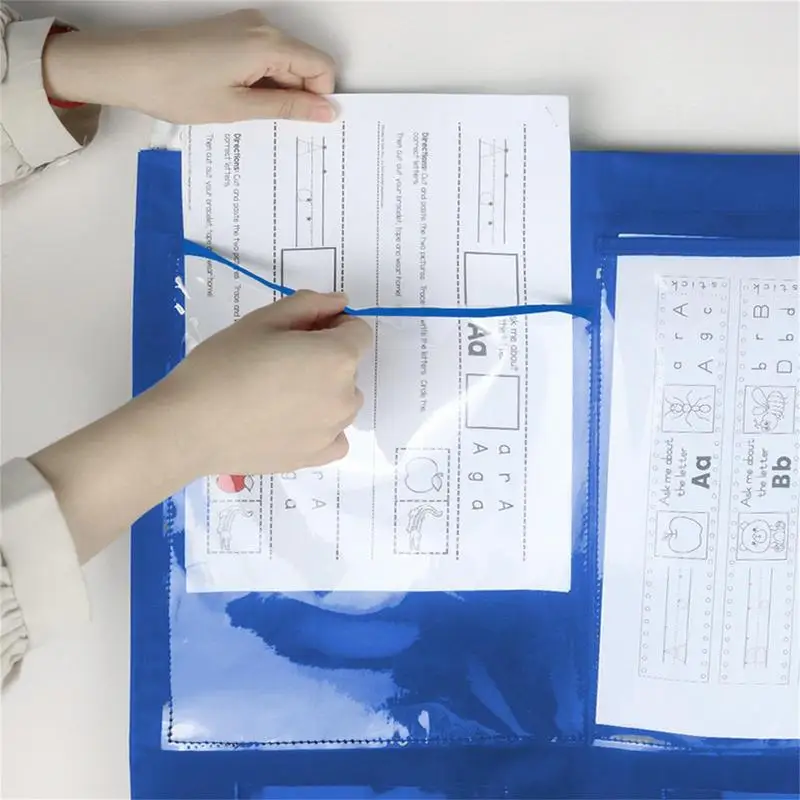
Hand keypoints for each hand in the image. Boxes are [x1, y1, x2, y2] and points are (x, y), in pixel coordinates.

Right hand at [29, 292, 370, 562]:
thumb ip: (309, 305)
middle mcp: (346, 396)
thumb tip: (340, 302)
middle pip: (348, 368)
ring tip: (276, 396)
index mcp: (338, 358)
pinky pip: (335, 437)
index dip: (333, 326)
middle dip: (325, 359)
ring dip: (323, 393)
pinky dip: (320, 428)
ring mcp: (333, 430)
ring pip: (341, 401)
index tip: (300, 333)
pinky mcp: (316, 458)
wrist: (191, 426)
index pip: (358, 332)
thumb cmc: (223, 364)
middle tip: (278, 364)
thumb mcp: (262, 320)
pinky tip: (288, 423)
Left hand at [42, 9, 336, 122]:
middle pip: (304, 63)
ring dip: (278, 92)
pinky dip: (262, 82)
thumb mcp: (239, 107)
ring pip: (284, 63)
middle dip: (299, 96)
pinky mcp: (230, 33)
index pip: (321, 66)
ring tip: (249, 115)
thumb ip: (288, 108)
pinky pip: (263, 58)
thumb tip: (328, 111)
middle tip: (272, 127)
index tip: (304, 125)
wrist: (128, 66)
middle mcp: (261, 28)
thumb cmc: (180, 89)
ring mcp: (244, 27)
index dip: (320, 97)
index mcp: (268, 43)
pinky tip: (239, 100)